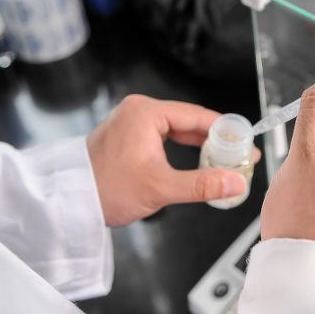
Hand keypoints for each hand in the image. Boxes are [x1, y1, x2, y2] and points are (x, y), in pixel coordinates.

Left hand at [87, 95, 255, 225]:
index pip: (198, 115)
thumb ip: (202, 184)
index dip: (226, 132)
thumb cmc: (105, 189)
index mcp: (145, 113)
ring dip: (201, 147)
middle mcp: (138, 111)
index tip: (245, 145)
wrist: (69, 202)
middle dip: (216, 141)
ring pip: (178, 130)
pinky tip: (199, 163)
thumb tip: (235, 183)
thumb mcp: (160, 187)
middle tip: (239, 157)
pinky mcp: (129, 136)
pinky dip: (184, 150)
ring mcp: (132, 122)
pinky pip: (165, 137)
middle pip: (190, 121)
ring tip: (224, 163)